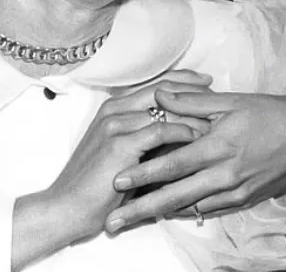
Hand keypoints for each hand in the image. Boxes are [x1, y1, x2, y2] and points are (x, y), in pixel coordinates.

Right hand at [11, 71, 211, 268]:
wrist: (67, 207)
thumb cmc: (97, 185)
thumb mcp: (122, 153)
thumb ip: (144, 137)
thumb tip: (179, 130)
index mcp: (113, 108)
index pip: (155, 83)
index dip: (183, 80)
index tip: (207, 83)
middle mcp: (113, 109)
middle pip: (163, 88)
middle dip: (194, 89)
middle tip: (218, 96)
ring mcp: (115, 125)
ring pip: (165, 108)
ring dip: (193, 113)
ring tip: (216, 120)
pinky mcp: (119, 144)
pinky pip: (160, 130)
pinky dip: (182, 133)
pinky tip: (198, 139)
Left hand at [105, 89, 285, 232]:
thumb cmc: (268, 112)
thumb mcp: (230, 101)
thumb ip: (191, 101)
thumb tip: (159, 94)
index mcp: (218, 145)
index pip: (172, 164)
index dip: (143, 173)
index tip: (117, 180)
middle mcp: (225, 173)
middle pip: (175, 195)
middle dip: (141, 208)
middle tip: (113, 219)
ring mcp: (235, 190)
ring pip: (190, 207)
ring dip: (160, 213)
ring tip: (133, 218)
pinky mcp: (245, 199)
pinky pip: (210, 210)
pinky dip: (187, 211)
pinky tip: (168, 213)